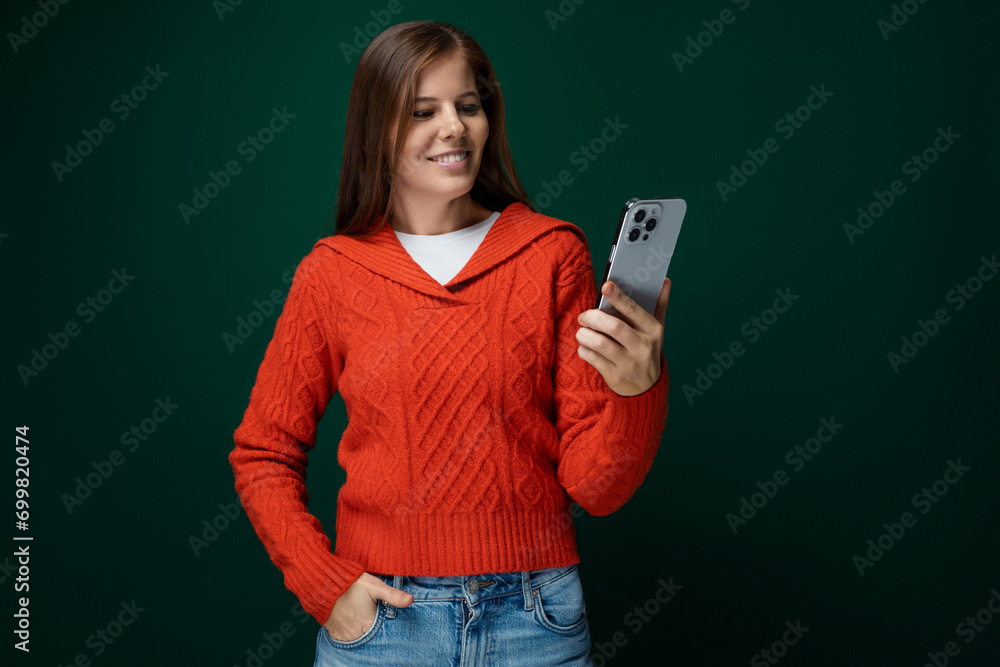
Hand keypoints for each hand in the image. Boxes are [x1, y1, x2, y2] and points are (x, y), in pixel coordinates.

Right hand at [324, 572, 413, 641]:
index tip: (385, 617)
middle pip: (370, 636)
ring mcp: (343, 636)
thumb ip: (392, 595)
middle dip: (374, 628)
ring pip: (359, 638)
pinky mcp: (334, 634)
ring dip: (363, 631)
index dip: (385, 625)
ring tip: (363, 618)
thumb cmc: (350, 583)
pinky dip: (351, 632)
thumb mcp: (374, 586)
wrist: (322, 582)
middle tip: (373, 616)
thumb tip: (410, 600)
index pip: (382, 633)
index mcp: (368, 625)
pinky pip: (346, 638)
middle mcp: (355, 634)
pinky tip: (353, 621)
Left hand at [575, 278, 670, 395]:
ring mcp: (629, 363)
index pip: (634, 310)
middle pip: (614, 327)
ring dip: (585, 334)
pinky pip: (593, 358)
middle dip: (593, 318)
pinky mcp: (615, 376)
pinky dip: (584, 349)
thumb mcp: (656, 330)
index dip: (618, 297)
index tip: (606, 286)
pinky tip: (585, 346)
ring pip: (600, 344)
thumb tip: (665, 281)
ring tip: (581, 331)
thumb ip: (659, 305)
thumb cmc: (647, 350)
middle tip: (583, 316)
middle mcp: (642, 346)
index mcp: (653, 330)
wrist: (647, 388)